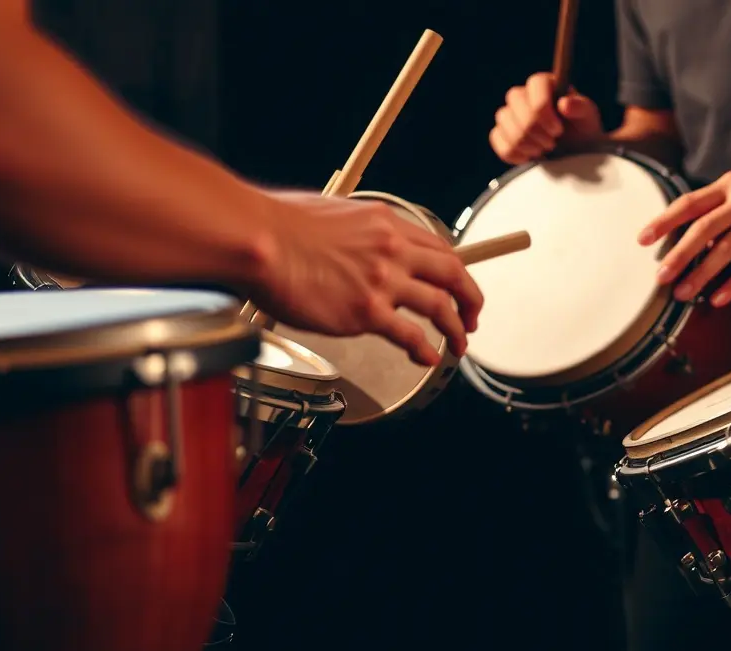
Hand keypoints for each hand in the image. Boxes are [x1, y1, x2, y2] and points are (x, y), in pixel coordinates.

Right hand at [250, 191, 483, 365]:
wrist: (257, 240)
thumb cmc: (277, 225)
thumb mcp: (333, 213)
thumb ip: (357, 233)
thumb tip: (356, 244)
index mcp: (386, 223)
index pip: (437, 246)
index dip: (453, 270)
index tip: (456, 284)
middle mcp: (393, 249)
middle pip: (453, 274)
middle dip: (471, 299)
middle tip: (472, 317)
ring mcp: (383, 281)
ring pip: (441, 306)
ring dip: (457, 329)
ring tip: (460, 344)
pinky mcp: (366, 311)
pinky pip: (410, 335)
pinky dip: (425, 350)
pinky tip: (428, 358)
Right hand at [489, 72, 604, 164]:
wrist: (574, 152)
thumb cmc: (581, 130)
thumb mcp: (588, 118)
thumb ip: (580, 108)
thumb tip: (565, 104)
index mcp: (545, 84)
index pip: (535, 84)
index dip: (543, 109)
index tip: (558, 130)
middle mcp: (524, 95)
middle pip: (515, 102)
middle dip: (534, 129)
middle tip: (552, 143)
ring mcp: (510, 114)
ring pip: (504, 121)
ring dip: (525, 142)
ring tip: (544, 150)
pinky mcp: (501, 133)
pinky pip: (496, 139)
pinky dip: (512, 152)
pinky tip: (529, 157)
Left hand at [638, 144, 730, 306]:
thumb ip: (724, 202)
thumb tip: (699, 233)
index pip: (689, 203)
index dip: (664, 221)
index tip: (643, 239)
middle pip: (702, 229)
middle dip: (678, 255)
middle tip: (660, 277)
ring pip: (725, 249)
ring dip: (702, 274)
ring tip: (684, 293)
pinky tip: (720, 297)